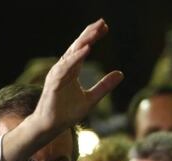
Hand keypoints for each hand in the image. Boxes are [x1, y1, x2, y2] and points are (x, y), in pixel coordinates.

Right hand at [3, 19, 122, 160]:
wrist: (51, 126)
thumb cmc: (66, 113)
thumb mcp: (91, 99)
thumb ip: (104, 86)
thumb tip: (121, 73)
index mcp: (72, 71)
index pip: (83, 49)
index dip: (93, 37)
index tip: (105, 28)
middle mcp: (64, 69)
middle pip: (77, 47)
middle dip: (89, 34)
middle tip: (102, 23)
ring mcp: (58, 75)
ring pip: (71, 55)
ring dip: (83, 42)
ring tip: (95, 32)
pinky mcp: (54, 83)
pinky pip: (65, 68)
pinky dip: (75, 59)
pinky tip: (86, 50)